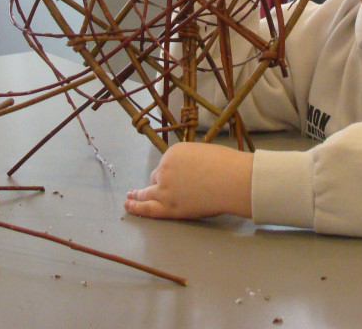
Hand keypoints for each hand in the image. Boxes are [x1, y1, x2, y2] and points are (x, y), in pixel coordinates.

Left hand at [124, 141, 252, 219]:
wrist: (232, 181)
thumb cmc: (225, 165)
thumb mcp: (204, 153)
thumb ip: (190, 161)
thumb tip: (189, 171)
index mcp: (173, 153)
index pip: (166, 165)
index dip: (172, 172)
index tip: (180, 177)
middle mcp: (164, 170)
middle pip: (156, 178)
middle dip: (160, 183)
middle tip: (154, 188)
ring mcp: (165, 190)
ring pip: (147, 193)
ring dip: (137, 195)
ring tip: (129, 198)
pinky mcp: (169, 208)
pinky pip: (148, 208)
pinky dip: (136, 208)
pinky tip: (129, 207)